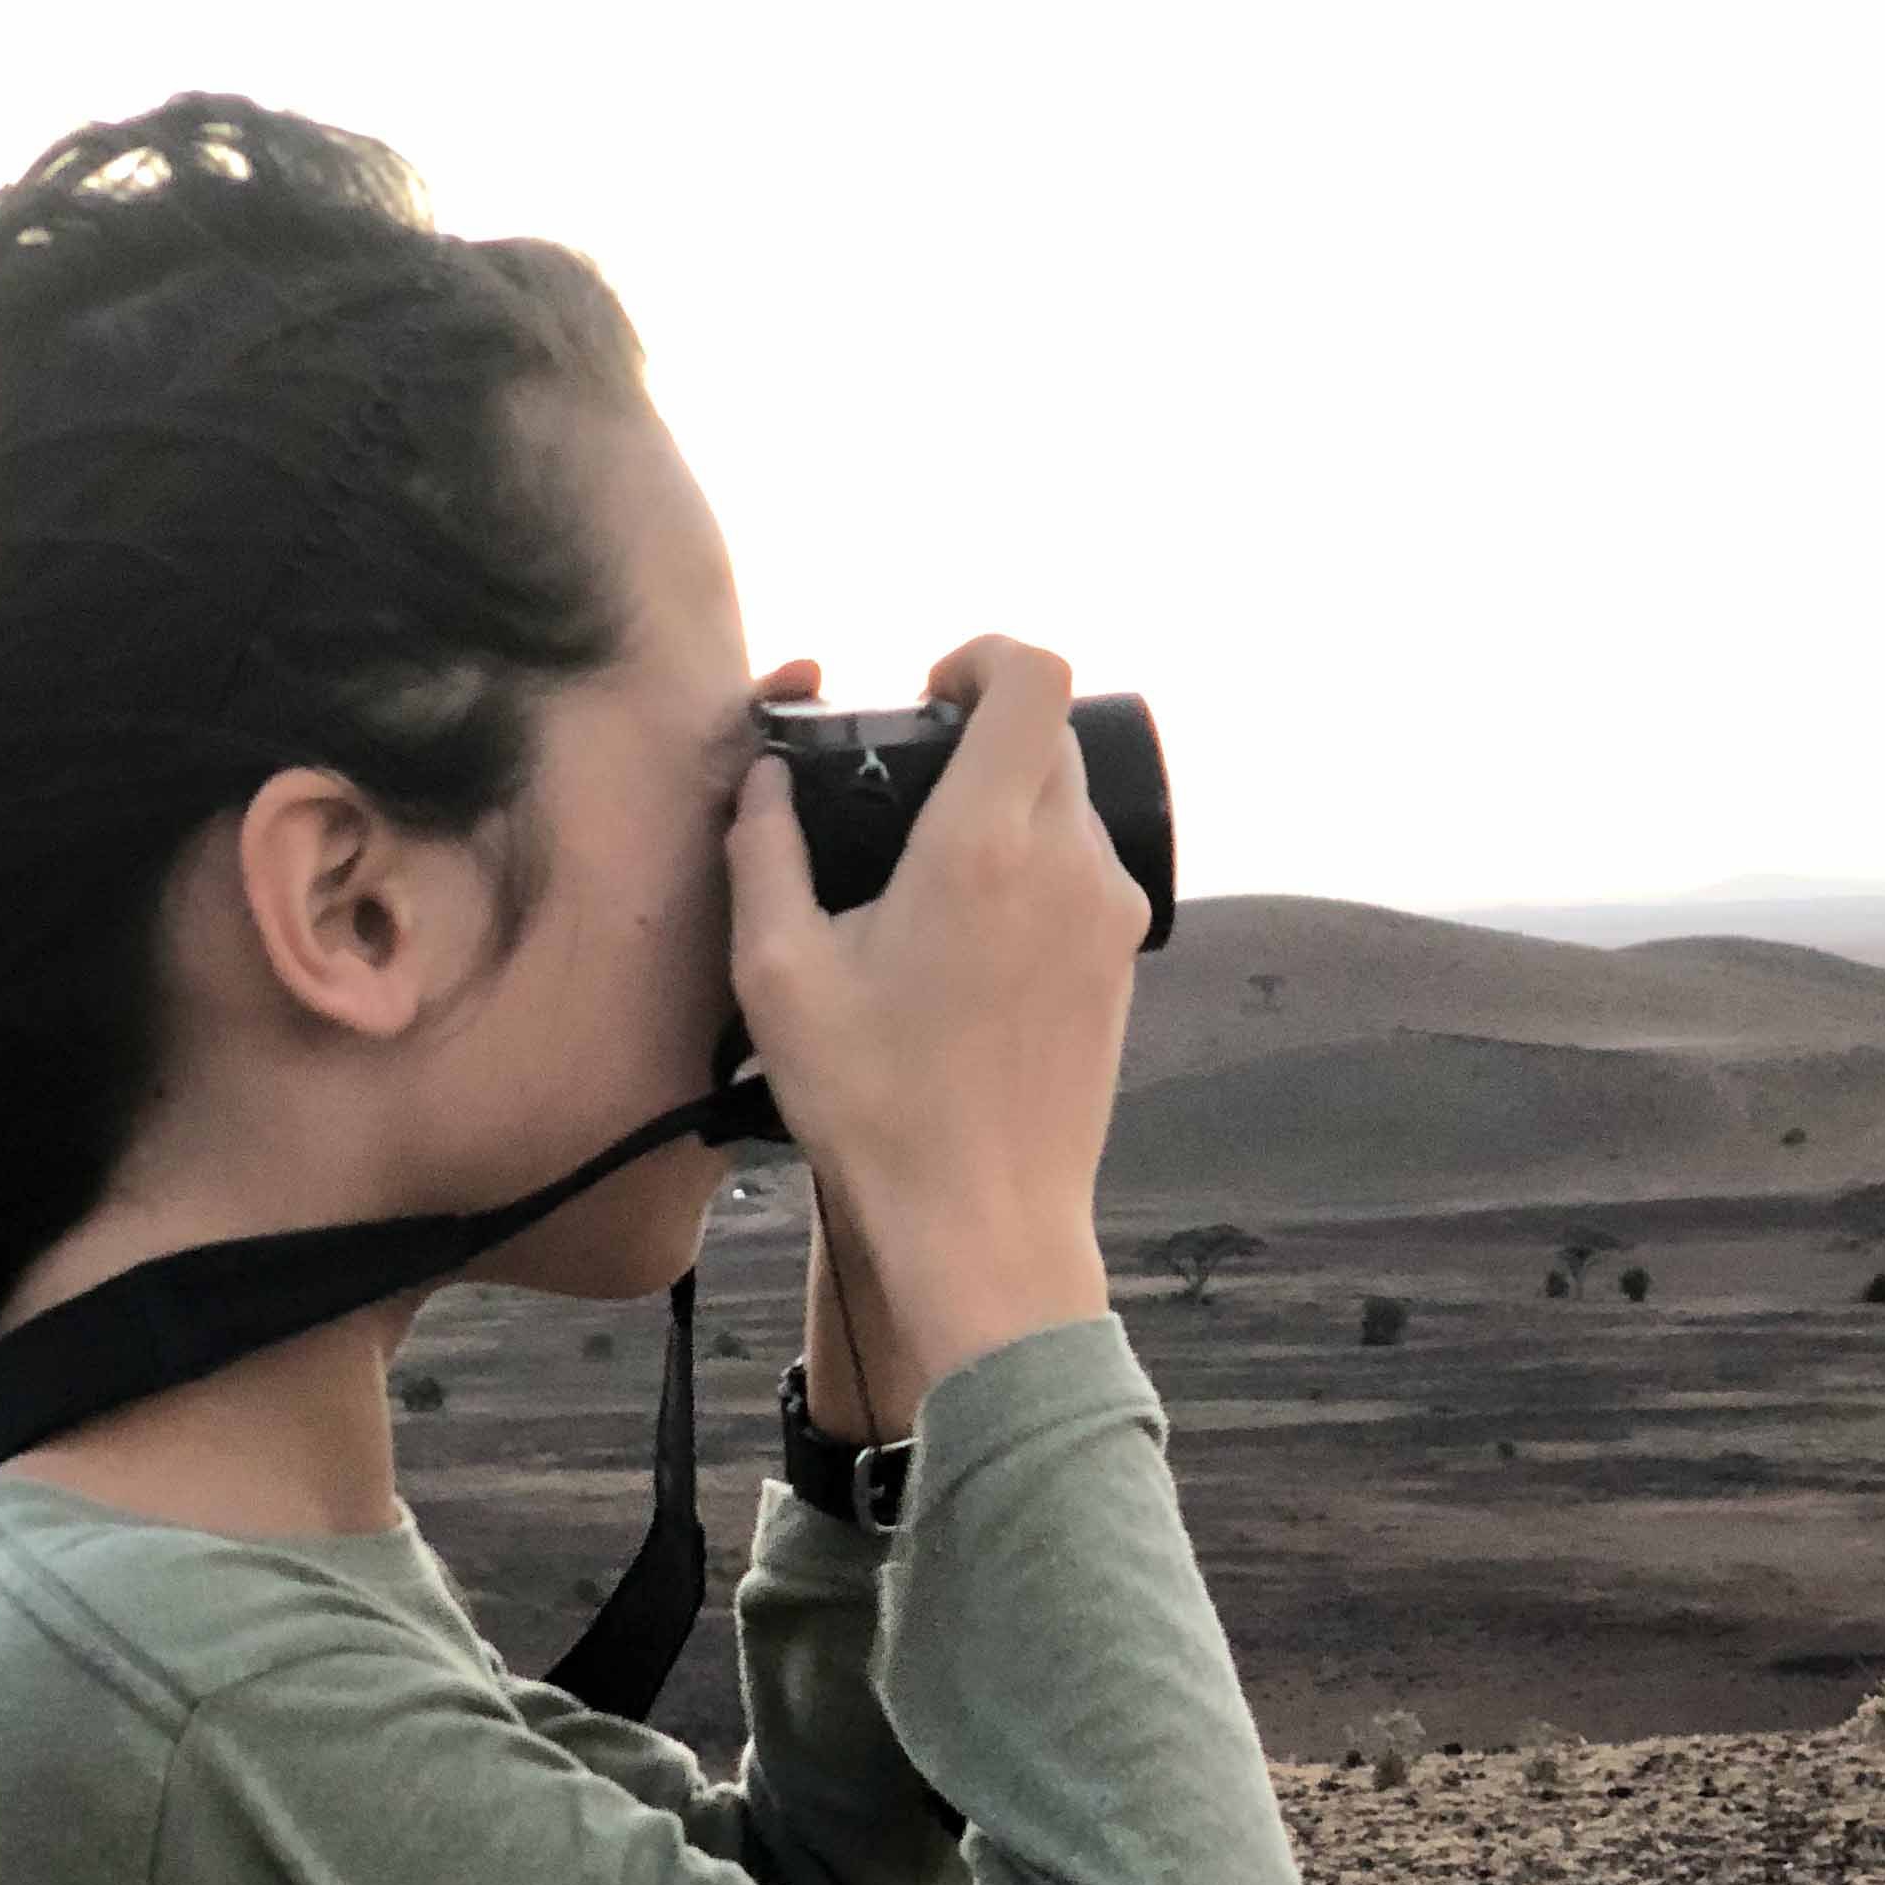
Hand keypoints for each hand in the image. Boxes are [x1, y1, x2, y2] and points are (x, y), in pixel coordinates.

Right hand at [726, 634, 1142, 1376]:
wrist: (983, 1228)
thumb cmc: (879, 1110)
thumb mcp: (781, 978)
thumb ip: (763, 854)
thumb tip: (765, 785)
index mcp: (988, 843)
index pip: (1036, 674)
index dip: (984, 656)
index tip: (932, 693)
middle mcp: (1070, 864)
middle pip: (1049, 738)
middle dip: (981, 740)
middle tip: (909, 795)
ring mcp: (1110, 918)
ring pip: (1068, 809)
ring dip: (1006, 814)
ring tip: (930, 888)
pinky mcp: (1121, 969)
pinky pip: (1081, 880)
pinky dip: (1031, 879)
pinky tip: (968, 952)